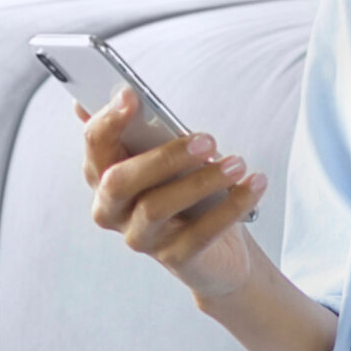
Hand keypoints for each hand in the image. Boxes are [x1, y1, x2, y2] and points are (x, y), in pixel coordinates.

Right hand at [79, 88, 267, 300]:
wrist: (216, 252)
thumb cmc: (185, 192)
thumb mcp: (168, 158)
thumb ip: (145, 129)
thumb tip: (122, 92)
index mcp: (103, 175)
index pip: (95, 145)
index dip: (108, 120)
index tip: (130, 94)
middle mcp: (112, 209)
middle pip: (120, 180)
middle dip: (162, 156)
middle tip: (207, 140)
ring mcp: (140, 237)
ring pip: (158, 206)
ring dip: (202, 180)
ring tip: (237, 163)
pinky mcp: (174, 258)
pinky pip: (200, 233)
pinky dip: (232, 206)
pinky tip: (254, 184)